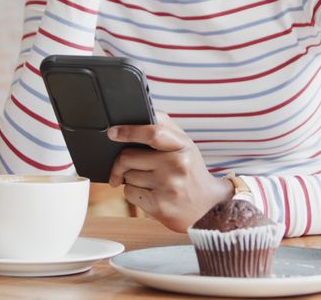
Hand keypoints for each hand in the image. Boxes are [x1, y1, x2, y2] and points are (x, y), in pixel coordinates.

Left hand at [107, 112, 233, 231]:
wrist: (208, 206)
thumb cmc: (190, 170)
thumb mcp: (185, 145)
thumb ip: (165, 127)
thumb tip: (136, 116)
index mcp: (183, 146)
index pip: (153, 133)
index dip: (129, 131)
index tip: (112, 132)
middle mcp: (177, 166)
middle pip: (129, 157)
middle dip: (121, 162)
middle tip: (124, 165)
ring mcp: (168, 187)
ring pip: (127, 176)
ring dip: (130, 178)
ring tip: (149, 180)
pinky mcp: (159, 206)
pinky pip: (129, 193)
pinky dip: (133, 192)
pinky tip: (149, 193)